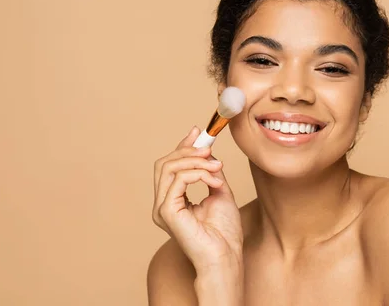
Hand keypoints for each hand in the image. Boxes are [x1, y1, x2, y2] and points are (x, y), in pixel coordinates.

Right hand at [152, 126, 243, 272]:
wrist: (226, 256)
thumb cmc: (224, 233)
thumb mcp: (219, 191)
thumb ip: (209, 172)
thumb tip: (207, 149)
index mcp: (172, 200)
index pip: (169, 166)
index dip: (182, 147)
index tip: (198, 132)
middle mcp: (162, 203)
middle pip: (164, 163)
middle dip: (187, 151)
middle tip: (209, 150)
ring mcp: (162, 208)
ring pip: (169, 168)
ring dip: (196, 162)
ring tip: (217, 167)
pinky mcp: (166, 211)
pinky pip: (179, 179)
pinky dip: (198, 173)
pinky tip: (214, 180)